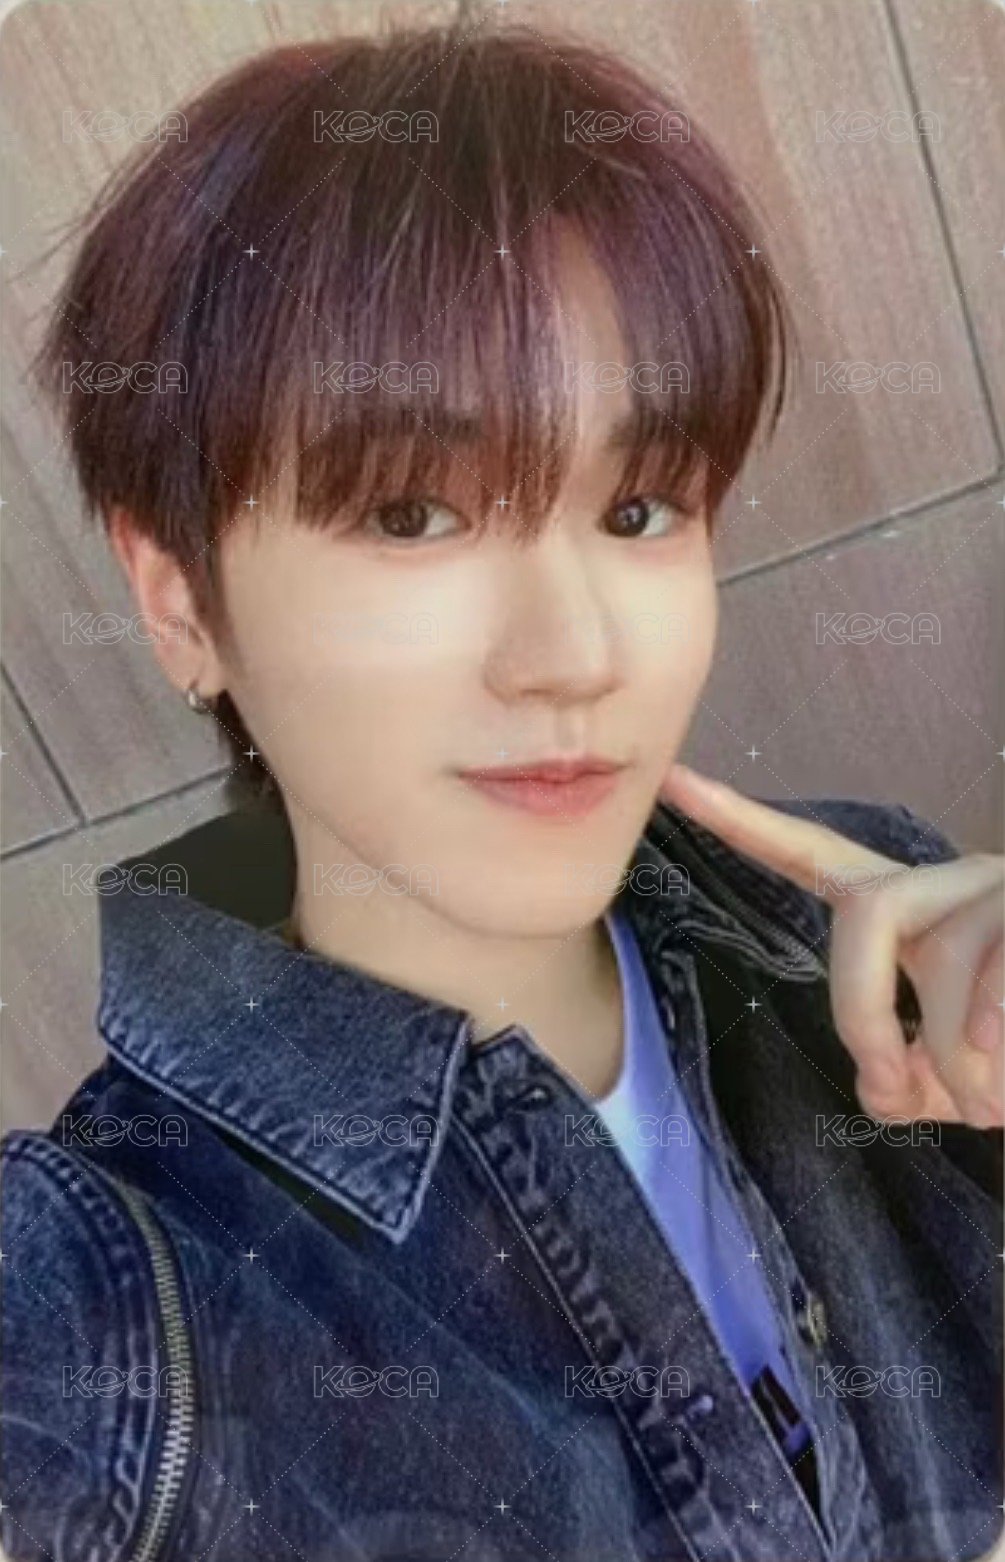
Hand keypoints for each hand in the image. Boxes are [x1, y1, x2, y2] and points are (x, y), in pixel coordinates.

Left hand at [659, 764, 1003, 1128]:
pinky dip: (998, 1038)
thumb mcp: (955, 1083)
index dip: (741, 820)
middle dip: (861, 1015)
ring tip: (993, 1105)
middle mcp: (954, 880)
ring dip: (957, 1059)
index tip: (671, 778)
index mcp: (912, 910)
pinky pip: (1002, 975)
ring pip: (948, 962)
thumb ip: (902, 1080)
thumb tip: (878, 1090)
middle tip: (894, 1089)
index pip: (812, 855)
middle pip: (866, 914)